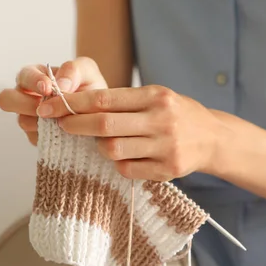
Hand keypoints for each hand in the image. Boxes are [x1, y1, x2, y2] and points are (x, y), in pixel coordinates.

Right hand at [0, 57, 107, 144]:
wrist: (101, 113)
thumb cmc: (89, 87)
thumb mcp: (87, 71)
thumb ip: (73, 70)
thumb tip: (59, 85)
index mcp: (34, 77)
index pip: (23, 76)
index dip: (33, 82)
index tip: (48, 88)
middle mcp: (27, 98)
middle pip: (7, 100)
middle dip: (25, 103)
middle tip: (46, 108)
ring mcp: (30, 120)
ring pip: (23, 121)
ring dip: (43, 121)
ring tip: (64, 120)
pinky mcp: (38, 138)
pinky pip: (37, 139)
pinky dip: (52, 136)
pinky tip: (68, 133)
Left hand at [36, 86, 223, 180]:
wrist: (214, 138)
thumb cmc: (178, 114)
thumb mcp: (158, 97)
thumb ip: (126, 102)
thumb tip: (79, 105)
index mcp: (156, 96)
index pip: (105, 99)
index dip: (73, 104)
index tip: (50, 107)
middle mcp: (161, 120)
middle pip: (104, 125)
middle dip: (74, 125)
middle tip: (59, 125)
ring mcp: (165, 147)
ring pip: (112, 150)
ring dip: (98, 147)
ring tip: (101, 142)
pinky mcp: (167, 170)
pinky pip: (127, 169)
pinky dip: (118, 164)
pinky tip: (124, 157)